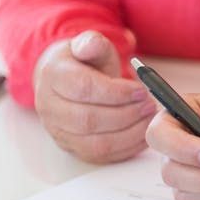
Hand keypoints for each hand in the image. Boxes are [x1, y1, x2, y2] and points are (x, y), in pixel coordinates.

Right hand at [34, 30, 154, 162]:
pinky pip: (102, 156)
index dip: (116, 92)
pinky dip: (127, 148)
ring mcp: (59, 132)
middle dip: (126, 114)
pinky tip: (143, 134)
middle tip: (150, 105)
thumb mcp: (89, 46)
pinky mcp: (73, 148)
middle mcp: (50, 107)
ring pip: (96, 143)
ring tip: (149, 119)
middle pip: (89, 120)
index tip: (142, 90)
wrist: (67, 81)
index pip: (83, 89)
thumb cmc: (84, 63)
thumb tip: (91, 44)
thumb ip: (92, 43)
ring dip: (129, 133)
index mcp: (53, 77)